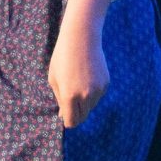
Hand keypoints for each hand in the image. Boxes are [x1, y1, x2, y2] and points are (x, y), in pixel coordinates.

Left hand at [48, 0, 113, 128]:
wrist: (82, 38)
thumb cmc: (62, 57)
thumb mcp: (54, 79)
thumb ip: (59, 99)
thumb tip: (64, 116)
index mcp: (69, 96)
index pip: (71, 121)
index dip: (66, 120)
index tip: (64, 114)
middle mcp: (86, 96)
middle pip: (82, 117)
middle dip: (75, 114)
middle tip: (69, 101)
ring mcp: (98, 90)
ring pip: (90, 107)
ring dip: (83, 102)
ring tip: (77, 83)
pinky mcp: (105, 84)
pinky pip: (97, 96)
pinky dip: (91, 93)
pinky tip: (86, 77)